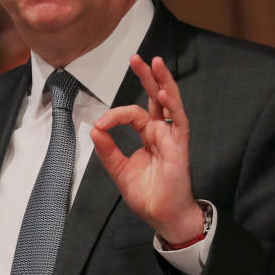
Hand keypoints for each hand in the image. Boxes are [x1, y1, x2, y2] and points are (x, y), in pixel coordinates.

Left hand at [91, 54, 203, 243]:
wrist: (163, 217)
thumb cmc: (148, 195)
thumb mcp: (119, 170)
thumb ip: (107, 149)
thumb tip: (95, 128)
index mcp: (148, 136)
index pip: (133, 114)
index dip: (115, 115)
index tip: (101, 125)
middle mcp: (161, 132)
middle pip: (155, 97)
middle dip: (146, 76)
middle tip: (135, 58)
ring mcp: (172, 137)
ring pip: (169, 102)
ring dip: (162, 81)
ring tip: (155, 62)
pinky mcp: (180, 146)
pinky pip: (178, 121)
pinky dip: (171, 105)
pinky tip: (163, 91)